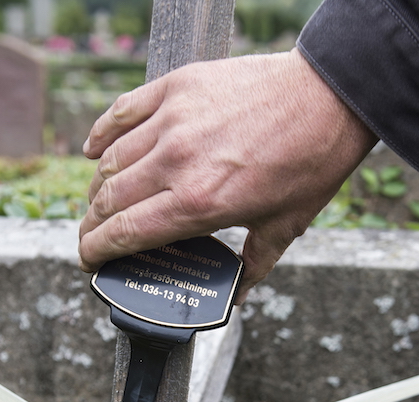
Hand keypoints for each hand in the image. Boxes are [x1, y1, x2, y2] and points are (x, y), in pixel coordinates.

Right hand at [79, 49, 376, 302]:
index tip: (88, 260)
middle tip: (92, 237)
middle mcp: (176, 162)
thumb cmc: (311, 161)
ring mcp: (172, 121)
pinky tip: (93, 150)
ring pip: (111, 160)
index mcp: (199, 203)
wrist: (329, 96)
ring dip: (98, 186)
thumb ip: (254, 265)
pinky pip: (122, 111)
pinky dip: (101, 133)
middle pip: (108, 200)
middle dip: (91, 226)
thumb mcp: (285, 226)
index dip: (96, 252)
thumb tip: (238, 295)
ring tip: (100, 201)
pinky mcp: (177, 88)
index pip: (124, 233)